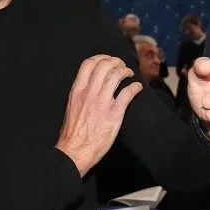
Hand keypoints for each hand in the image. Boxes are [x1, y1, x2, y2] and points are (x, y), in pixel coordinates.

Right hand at [56, 55, 142, 175]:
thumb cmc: (72, 133)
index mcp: (77, 91)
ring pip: (116, 75)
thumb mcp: (71, 107)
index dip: (100, 57)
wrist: (75, 151)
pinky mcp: (114, 114)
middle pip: (104, 65)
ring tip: (130, 74)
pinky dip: (135, 87)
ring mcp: (102, 102)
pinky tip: (138, 87)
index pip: (88, 64)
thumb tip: (88, 86)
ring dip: (126, 71)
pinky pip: (127, 93)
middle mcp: (89, 93)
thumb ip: (80, 94)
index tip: (107, 60)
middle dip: (116, 61)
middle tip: (121, 65)